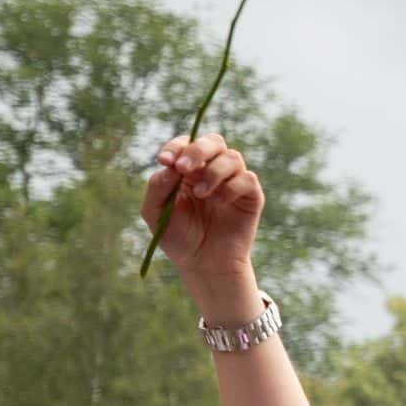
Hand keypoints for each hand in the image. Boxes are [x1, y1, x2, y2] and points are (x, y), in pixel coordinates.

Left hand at [141, 133, 266, 307]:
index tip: (165, 161)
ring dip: (213, 172)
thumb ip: (158, 187)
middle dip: (197, 150)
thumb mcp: (155, 213)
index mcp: (188, 170)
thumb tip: (171, 166)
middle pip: (213, 141)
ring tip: (201, 194)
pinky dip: (231, 187)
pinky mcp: (250, 196)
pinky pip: (247, 179)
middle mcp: (212, 171)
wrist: (203, 264)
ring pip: (232, 157)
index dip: (176, 147)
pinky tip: (219, 203)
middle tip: (184, 169)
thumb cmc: (178, 238)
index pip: (186, 144)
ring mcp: (233, 182)